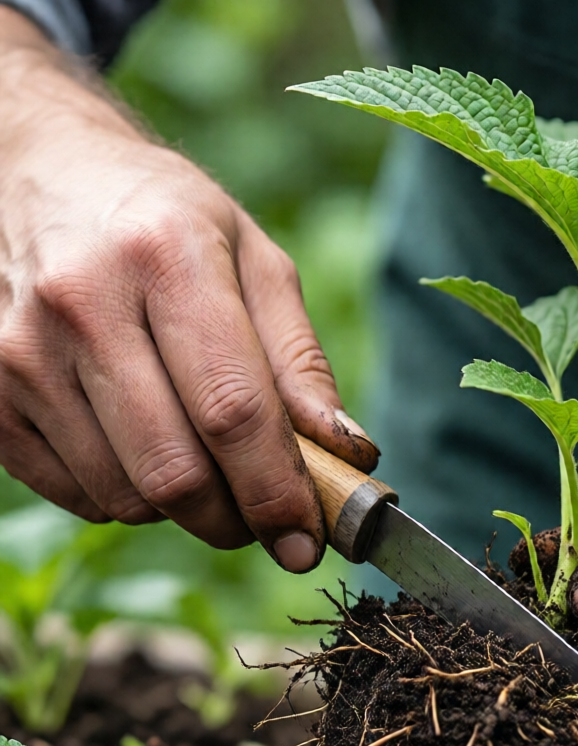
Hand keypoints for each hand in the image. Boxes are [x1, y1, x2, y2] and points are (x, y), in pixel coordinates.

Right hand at [0, 11, 376, 571]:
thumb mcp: (254, 260)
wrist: (39, 171)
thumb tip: (345, 453)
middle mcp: (82, 304)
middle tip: (266, 518)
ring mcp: (20, 351)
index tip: (309, 543)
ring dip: (184, 511)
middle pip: (175, 471)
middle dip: (236, 520)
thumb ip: (300, 361)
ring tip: (206, 467)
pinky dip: (127, 498)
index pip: (233, 411)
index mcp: (167, 259)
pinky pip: (76, 494)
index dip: (278, 492)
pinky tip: (144, 452)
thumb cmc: (168, 220)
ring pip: (125, 496)